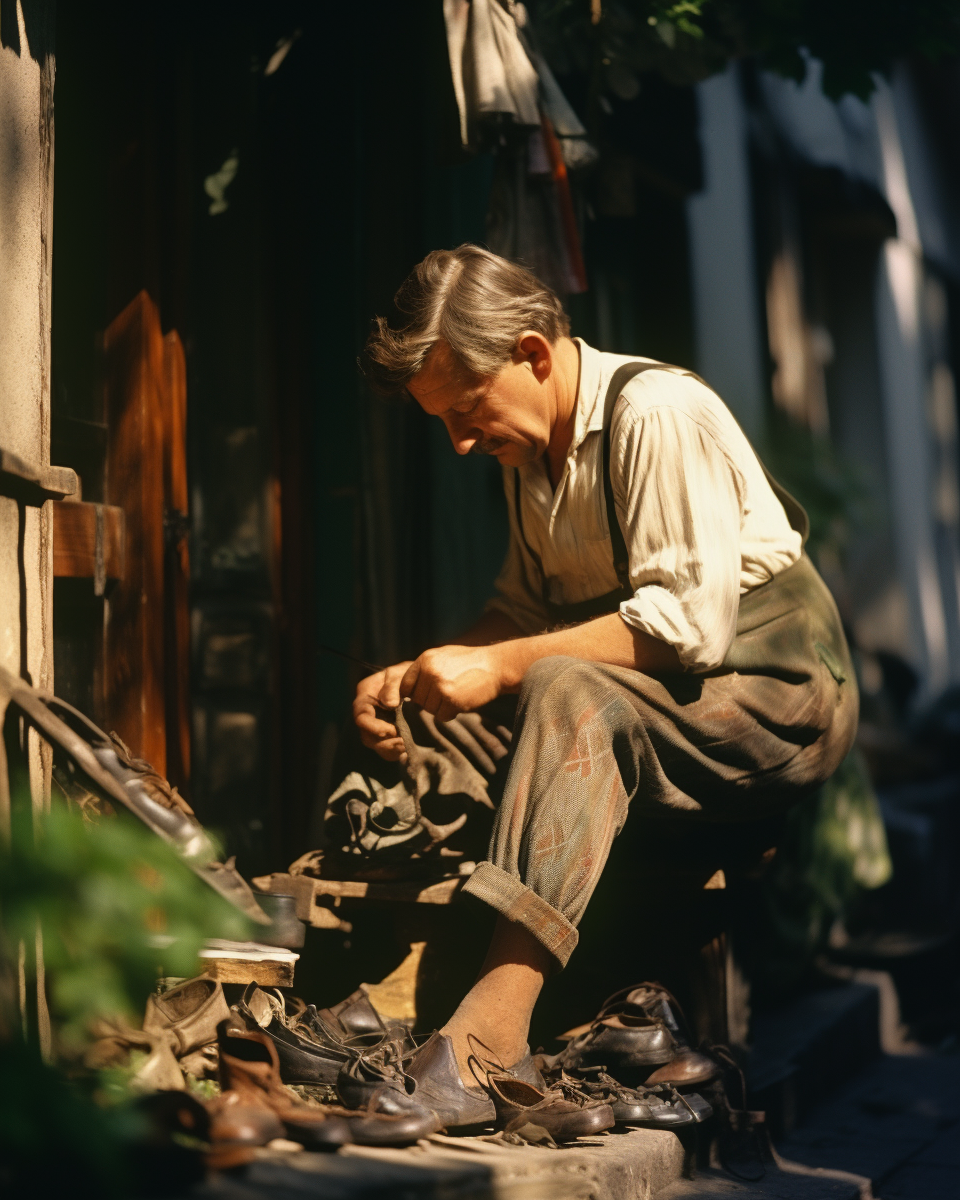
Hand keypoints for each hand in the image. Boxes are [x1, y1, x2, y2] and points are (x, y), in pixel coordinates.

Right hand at [353, 662, 412, 761]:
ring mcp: (376, 724)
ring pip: (376, 745)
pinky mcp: (387, 733)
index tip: (393, 730)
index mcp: (365, 696)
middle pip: (366, 736)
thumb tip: (389, 704)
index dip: (374, 727)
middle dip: (384, 742)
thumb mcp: (399, 673)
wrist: (420, 680)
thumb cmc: (406, 674)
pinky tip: (407, 749)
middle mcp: (367, 712)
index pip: (361, 717)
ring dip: (391, 749)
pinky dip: (396, 752)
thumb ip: (393, 686)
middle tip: (403, 741)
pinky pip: (387, 750)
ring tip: (406, 745)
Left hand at [385, 644, 505, 722]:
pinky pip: (441, 716)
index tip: (421, 696)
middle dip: (430, 701)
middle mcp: (430, 672)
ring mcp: (440, 686)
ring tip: (455, 695)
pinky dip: (450, 713)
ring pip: (429, 709)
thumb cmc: (469, 661)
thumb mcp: (443, 656)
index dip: (412, 693)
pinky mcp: (452, 700)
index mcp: (425, 660)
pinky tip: (461, 702)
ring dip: (441, 708)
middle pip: (417, 699)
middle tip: (446, 694)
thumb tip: (406, 690)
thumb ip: (424, 669)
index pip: (405, 685)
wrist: (495, 666)